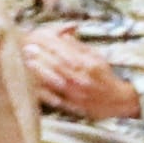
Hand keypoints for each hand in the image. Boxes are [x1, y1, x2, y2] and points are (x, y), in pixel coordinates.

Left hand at [23, 25, 138, 120]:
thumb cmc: (104, 76)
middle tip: (27, 50)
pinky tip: (32, 85)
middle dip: (41, 58)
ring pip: (55, 82)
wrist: (116, 100)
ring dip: (40, 73)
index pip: (66, 53)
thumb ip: (79, 47)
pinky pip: (55, 99)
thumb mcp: (96, 57)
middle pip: (58, 66)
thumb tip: (63, 36)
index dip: (49, 47)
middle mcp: (83, 79)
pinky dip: (44, 92)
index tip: (36, 40)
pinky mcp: (73, 106)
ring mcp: (77, 94)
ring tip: (27, 64)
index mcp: (88, 65)